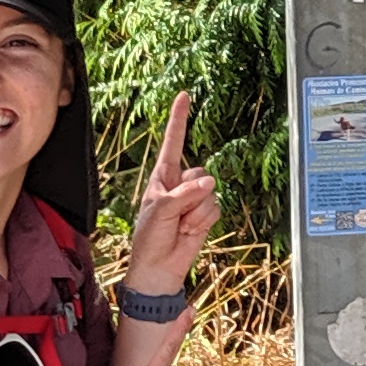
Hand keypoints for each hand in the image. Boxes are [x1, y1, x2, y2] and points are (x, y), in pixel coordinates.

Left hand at [124, 90, 218, 294]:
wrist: (158, 269)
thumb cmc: (149, 239)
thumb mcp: (159, 211)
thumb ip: (183, 194)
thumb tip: (209, 183)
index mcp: (161, 176)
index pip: (173, 142)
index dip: (179, 119)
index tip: (184, 95)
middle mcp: (179, 184)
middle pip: (200, 172)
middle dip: (191, 194)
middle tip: (174, 216)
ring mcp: (193, 199)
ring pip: (210, 192)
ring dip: (196, 212)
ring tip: (179, 226)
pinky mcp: (205, 214)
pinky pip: (215, 208)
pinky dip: (203, 222)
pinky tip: (188, 232)